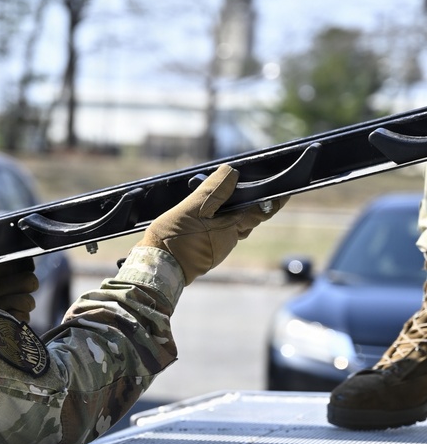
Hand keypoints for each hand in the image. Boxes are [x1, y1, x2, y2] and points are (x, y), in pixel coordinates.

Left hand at [0, 257, 38, 322]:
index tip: (16, 261)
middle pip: (26, 279)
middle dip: (19, 280)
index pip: (9, 265)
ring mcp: (1, 311)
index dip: (16, 262)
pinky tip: (2, 316)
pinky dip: (18, 315)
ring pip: (29, 298)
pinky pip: (26, 316)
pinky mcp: (7, 328)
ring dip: (18, 299)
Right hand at [140, 164, 286, 284]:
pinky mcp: (206, 255)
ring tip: (212, 200)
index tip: (286, 190)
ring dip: (227, 215)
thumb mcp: (192, 209)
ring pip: (231, 227)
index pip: (262, 211)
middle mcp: (229, 240)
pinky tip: (199, 219)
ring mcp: (218, 249)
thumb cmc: (174, 241)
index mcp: (231, 228)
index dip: (274, 200)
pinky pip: (217, 235)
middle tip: (233, 187)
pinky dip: (214, 224)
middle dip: (244, 204)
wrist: (156, 270)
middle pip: (246, 218)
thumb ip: (213, 191)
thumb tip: (232, 173)